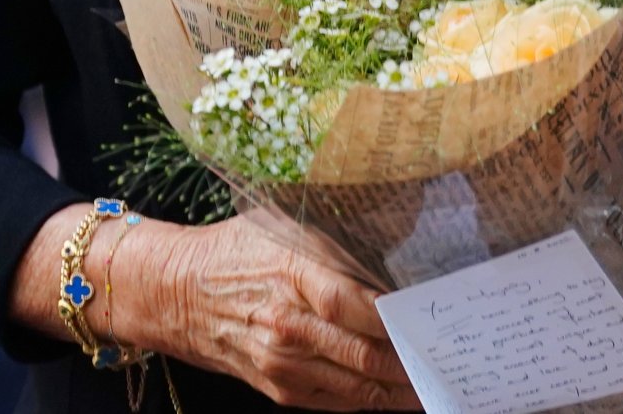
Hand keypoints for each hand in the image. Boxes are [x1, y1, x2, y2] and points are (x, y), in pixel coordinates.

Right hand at [166, 213, 421, 409]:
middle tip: (446, 360)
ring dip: (397, 391)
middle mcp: (288, 325)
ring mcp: (282, 363)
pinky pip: (334, 402)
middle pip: (363, 354)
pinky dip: (368, 401)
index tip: (430, 321)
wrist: (177, 293)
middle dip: (410, 363)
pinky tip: (393, 396)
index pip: (357, 305)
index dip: (398, 320)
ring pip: (355, 387)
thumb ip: (334, 251)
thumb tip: (386, 274)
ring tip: (432, 385)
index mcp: (292, 274)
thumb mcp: (283, 226)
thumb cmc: (237, 249)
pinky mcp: (276, 387)